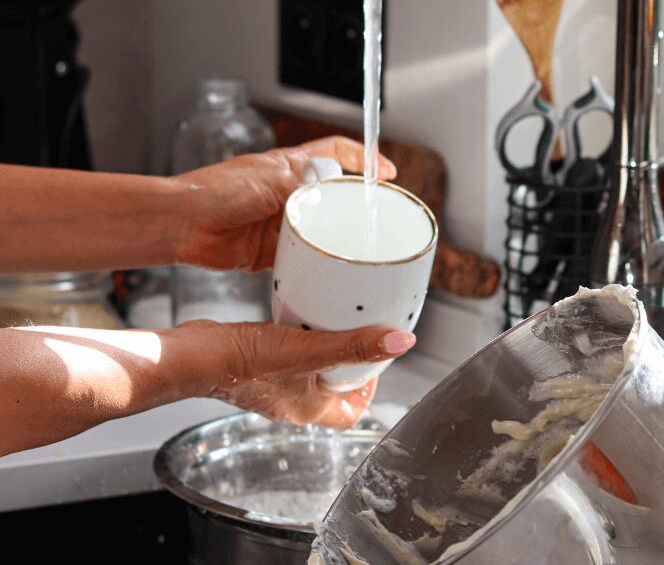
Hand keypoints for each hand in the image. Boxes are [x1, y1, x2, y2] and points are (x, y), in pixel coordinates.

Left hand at [171, 136, 395, 271]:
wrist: (184, 223)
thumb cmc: (217, 190)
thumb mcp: (273, 179)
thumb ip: (307, 185)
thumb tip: (337, 189)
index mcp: (291, 166)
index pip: (337, 152)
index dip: (364, 157)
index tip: (386, 170)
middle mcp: (290, 193)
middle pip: (335, 195)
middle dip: (355, 205)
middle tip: (378, 217)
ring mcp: (282, 222)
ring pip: (322, 229)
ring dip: (335, 237)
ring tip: (358, 247)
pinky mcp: (273, 250)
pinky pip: (304, 257)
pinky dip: (315, 262)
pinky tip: (328, 268)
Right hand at [203, 321, 415, 427]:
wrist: (198, 356)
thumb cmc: (246, 363)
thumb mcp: (312, 351)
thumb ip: (357, 346)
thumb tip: (401, 343)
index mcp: (311, 409)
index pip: (352, 412)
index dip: (368, 391)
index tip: (375, 363)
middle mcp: (293, 401)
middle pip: (333, 389)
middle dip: (349, 364)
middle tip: (358, 334)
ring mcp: (273, 385)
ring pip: (310, 370)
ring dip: (324, 347)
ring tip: (331, 321)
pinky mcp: (257, 366)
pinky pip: (288, 355)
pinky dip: (299, 337)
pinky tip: (298, 316)